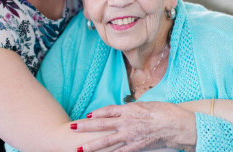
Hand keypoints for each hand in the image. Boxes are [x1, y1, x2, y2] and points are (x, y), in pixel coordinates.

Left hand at [71, 101, 197, 151]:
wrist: (178, 126)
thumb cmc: (165, 112)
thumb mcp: (146, 105)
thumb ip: (133, 109)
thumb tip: (125, 110)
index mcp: (128, 110)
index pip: (107, 111)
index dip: (96, 114)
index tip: (86, 116)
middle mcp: (126, 122)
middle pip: (102, 125)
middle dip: (85, 127)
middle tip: (72, 128)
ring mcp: (131, 136)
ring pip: (108, 141)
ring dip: (93, 146)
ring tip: (80, 149)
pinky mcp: (138, 147)